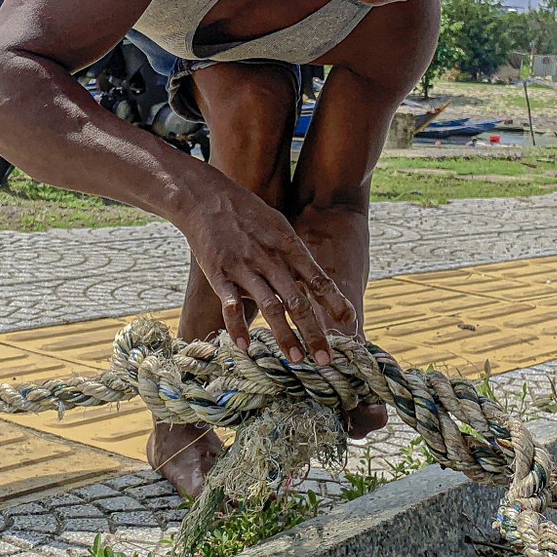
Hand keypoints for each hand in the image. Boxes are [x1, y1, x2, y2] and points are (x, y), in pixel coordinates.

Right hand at [178, 178, 358, 364]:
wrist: (207, 197)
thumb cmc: (248, 214)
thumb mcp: (279, 226)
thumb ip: (296, 255)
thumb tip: (315, 283)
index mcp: (288, 246)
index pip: (317, 280)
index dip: (335, 303)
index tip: (350, 324)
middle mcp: (270, 259)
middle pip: (297, 301)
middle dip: (314, 332)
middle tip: (326, 360)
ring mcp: (244, 267)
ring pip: (270, 307)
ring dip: (285, 336)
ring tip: (296, 359)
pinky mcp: (219, 274)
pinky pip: (230, 306)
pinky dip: (238, 328)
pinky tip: (246, 347)